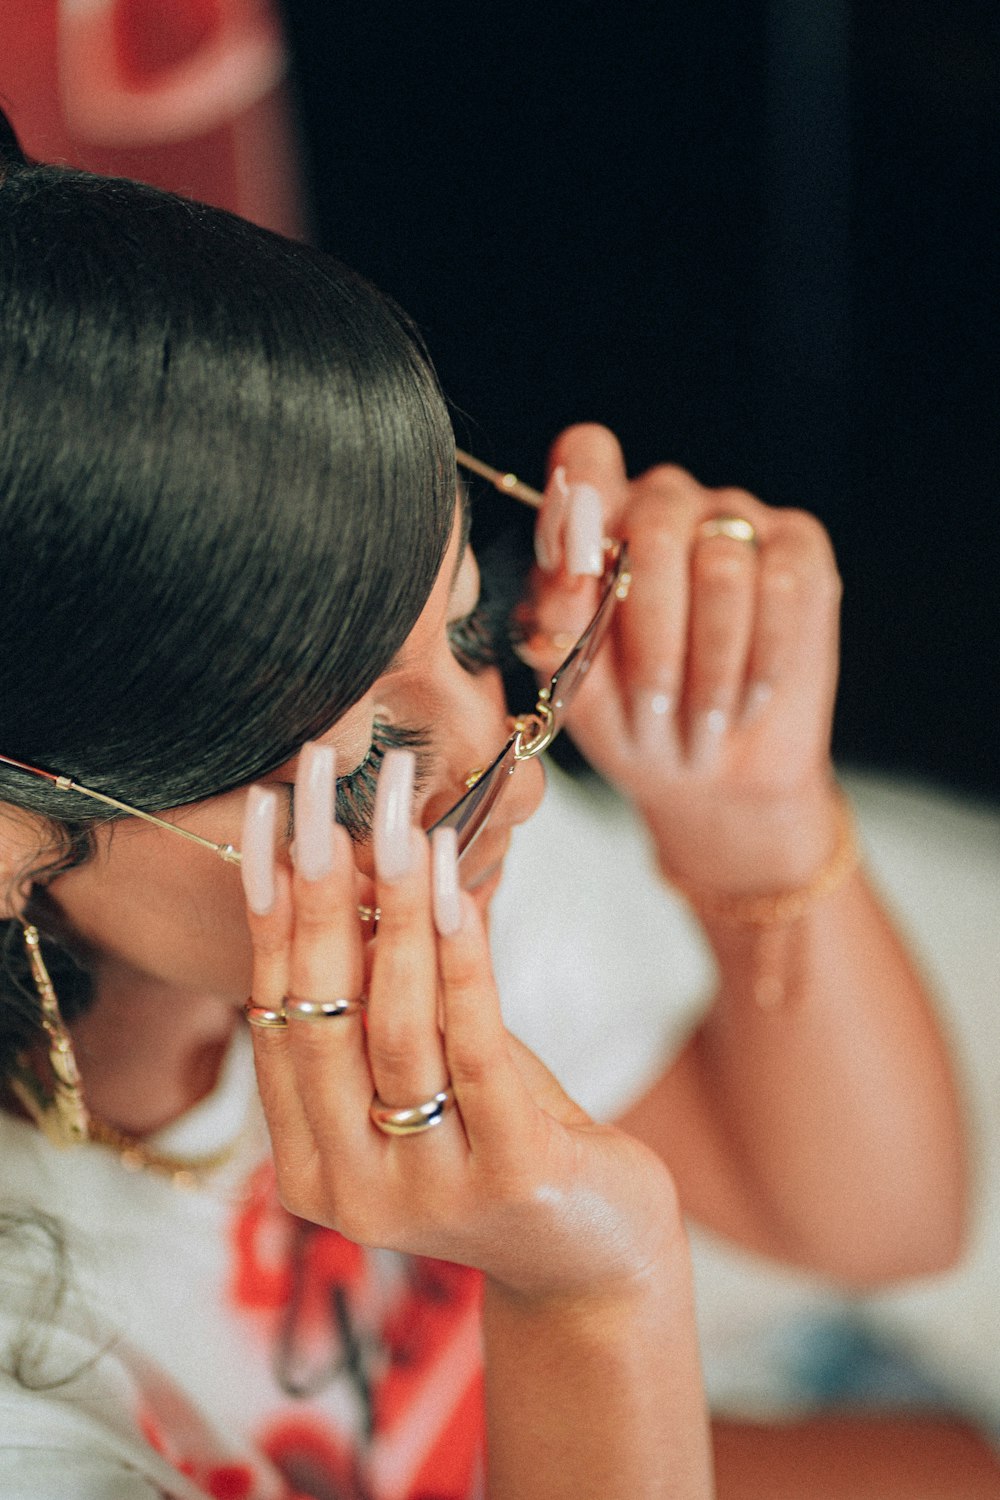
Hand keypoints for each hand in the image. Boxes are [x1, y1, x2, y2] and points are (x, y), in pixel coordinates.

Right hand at [241, 743, 679, 1299]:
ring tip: (397, 822)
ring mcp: (425, 1190)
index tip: (270, 813)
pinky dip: (460, 959)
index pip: (273, 1013)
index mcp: (308, 1161)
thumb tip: (356, 852)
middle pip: (318, 1014)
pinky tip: (455, 884)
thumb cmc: (503, 1137)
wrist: (595, 1255)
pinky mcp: (509, 1176)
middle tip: (319, 788)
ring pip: (393, 1025)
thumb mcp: (427, 1066)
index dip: (268, 907)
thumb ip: (383, 992)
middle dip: (315, 887)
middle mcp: (348, 1187)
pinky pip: (474, 1045)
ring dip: (392, 910)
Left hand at [524, 425, 843, 890]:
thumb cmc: (633, 721)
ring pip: (722, 566)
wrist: (714, 777)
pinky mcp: (799, 549)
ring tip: (698, 722)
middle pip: (656, 521)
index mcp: (596, 524)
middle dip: (654, 635)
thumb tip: (565, 560)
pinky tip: (746, 701)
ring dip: (709, 666)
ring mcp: (736, 519)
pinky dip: (761, 659)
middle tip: (653, 709)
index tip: (579, 572)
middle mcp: (666, 504)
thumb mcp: (578, 684)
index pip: (586, 456)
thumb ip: (561, 614)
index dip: (581, 497)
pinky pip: (784, 586)